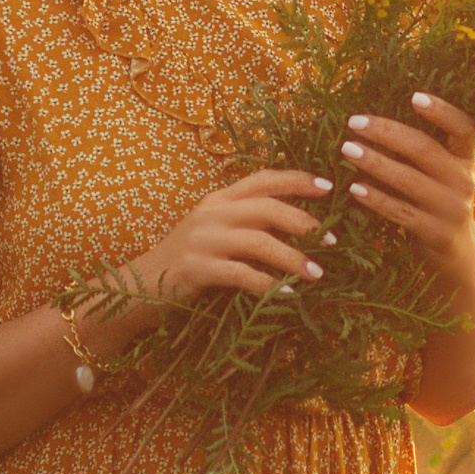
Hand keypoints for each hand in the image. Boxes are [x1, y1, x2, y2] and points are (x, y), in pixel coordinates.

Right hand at [119, 168, 332, 326]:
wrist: (142, 283)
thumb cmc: (187, 258)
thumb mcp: (214, 229)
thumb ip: (245, 220)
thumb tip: (298, 223)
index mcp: (218, 198)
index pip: (262, 179)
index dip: (296, 180)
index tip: (328, 187)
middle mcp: (211, 213)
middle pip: (266, 208)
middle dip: (304, 223)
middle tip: (332, 240)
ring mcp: (202, 240)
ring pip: (259, 242)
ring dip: (293, 258)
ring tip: (316, 273)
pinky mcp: (196, 269)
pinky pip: (242, 274)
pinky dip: (268, 285)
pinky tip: (286, 294)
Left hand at [339, 95, 474, 283]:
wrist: (458, 256)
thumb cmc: (438, 203)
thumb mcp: (443, 176)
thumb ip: (423, 152)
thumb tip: (377, 118)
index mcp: (466, 160)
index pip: (463, 127)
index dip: (442, 110)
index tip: (414, 96)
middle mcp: (464, 181)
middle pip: (423, 149)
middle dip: (386, 132)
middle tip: (354, 122)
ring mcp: (451, 209)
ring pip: (407, 180)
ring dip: (374, 162)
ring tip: (346, 149)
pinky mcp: (436, 233)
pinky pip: (400, 211)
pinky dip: (375, 199)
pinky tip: (353, 188)